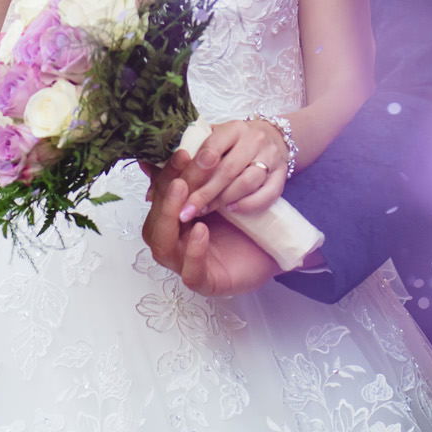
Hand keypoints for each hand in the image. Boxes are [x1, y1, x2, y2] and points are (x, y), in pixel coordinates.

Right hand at [141, 163, 281, 296]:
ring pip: (162, 248)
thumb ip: (199, 175)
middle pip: (154, 222)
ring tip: (185, 194)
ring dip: (170, 218)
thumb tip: (174, 148)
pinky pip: (191, 273)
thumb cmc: (247, 220)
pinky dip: (193, 251)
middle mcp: (175, 243)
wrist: (277, 247)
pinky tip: (200, 230)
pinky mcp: (206, 283)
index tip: (182, 153)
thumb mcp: (222, 193)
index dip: (165, 176)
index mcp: (174, 221)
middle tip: (183, 175)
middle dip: (166, 196)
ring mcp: (186, 265)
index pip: (158, 198)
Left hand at [177, 120, 288, 219]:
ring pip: (247, 183)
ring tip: (204, 211)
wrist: (273, 137)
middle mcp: (254, 140)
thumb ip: (191, 150)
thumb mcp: (215, 136)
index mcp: (233, 128)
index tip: (179, 190)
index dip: (194, 171)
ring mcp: (271, 157)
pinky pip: (268, 194)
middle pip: (228, 170)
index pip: (212, 147)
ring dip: (223, 200)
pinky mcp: (281, 175)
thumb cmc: (235, 142)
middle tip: (187, 211)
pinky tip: (232, 209)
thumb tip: (157, 170)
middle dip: (205, 193)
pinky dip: (248, 204)